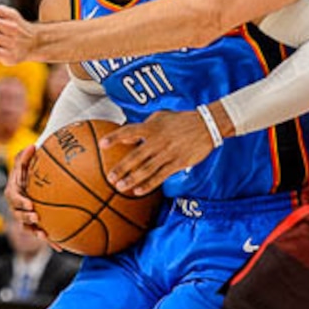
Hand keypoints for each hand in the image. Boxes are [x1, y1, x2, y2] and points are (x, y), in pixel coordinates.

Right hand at [5, 145, 45, 234]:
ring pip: (27, 227)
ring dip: (35, 232)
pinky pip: (42, 233)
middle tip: (35, 217)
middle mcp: (18, 206)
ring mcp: (26, 216)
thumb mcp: (24, 160)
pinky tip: (61, 247)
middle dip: (25, 218)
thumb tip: (32, 146)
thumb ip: (25, 155)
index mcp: (14, 191)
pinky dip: (50, 241)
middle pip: (18, 215)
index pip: (13, 197)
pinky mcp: (36, 224)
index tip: (29, 204)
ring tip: (44, 236)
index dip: (20, 202)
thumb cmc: (28, 167)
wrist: (35, 179)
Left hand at [100, 109, 216, 193]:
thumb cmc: (180, 120)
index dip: (115, 137)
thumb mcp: (160, 117)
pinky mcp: (177, 163)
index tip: (102, 145)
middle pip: (135, 156)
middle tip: (109, 177)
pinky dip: (149, 185)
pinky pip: (160, 176)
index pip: (129, 131)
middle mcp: (158, 141)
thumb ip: (143, 127)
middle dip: (121, 168)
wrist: (206, 126)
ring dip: (132, 179)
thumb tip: (126, 138)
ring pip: (146, 169)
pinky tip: (138, 191)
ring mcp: (168, 154)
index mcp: (152, 128)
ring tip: (120, 187)